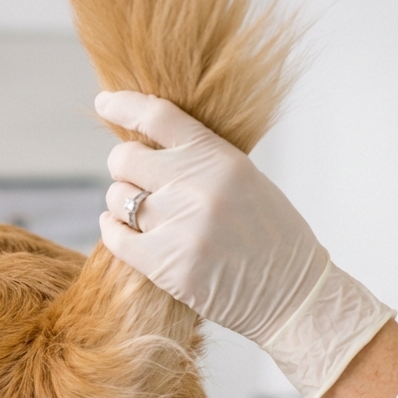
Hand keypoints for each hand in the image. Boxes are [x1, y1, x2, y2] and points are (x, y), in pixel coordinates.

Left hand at [95, 90, 394, 397]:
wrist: (292, 294)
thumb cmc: (272, 239)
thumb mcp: (246, 181)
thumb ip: (201, 163)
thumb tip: (150, 151)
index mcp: (219, 157)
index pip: (157, 117)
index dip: (123, 106)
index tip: (104, 104)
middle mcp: (196, 186)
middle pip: (125, 159)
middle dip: (123, 169)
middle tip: (135, 182)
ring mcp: (179, 226)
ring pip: (118, 199)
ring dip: (122, 205)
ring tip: (140, 215)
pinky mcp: (167, 266)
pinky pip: (116, 239)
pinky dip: (112, 232)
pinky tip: (121, 231)